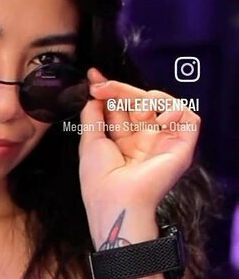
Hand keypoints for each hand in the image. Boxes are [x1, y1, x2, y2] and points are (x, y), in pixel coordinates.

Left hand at [79, 67, 200, 238]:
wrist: (116, 201)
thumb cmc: (100, 181)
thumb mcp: (90, 142)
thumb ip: (93, 116)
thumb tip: (94, 97)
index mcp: (124, 142)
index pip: (121, 108)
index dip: (110, 90)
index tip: (94, 78)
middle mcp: (144, 140)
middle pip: (138, 102)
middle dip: (120, 89)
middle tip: (103, 87)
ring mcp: (163, 142)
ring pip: (163, 103)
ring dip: (146, 98)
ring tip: (134, 110)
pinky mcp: (181, 146)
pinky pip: (188, 117)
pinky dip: (175, 109)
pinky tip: (159, 120)